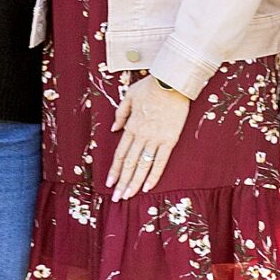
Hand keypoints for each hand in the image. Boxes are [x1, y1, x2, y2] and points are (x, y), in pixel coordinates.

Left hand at [107, 75, 189, 200]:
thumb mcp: (129, 96)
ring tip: (128, 196)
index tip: (108, 183)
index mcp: (131, 126)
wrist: (171, 81)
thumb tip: (114, 128)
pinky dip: (153, 175)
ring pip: (142, 165)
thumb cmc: (151, 86)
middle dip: (121, 182)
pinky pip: (160, 161)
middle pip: (129, 163)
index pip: (120, 153)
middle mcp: (141, 135)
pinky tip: (147, 187)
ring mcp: (156, 138)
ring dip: (134, 182)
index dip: (114, 170)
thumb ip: (121, 113)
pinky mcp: (170, 140)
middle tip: (116, 198)